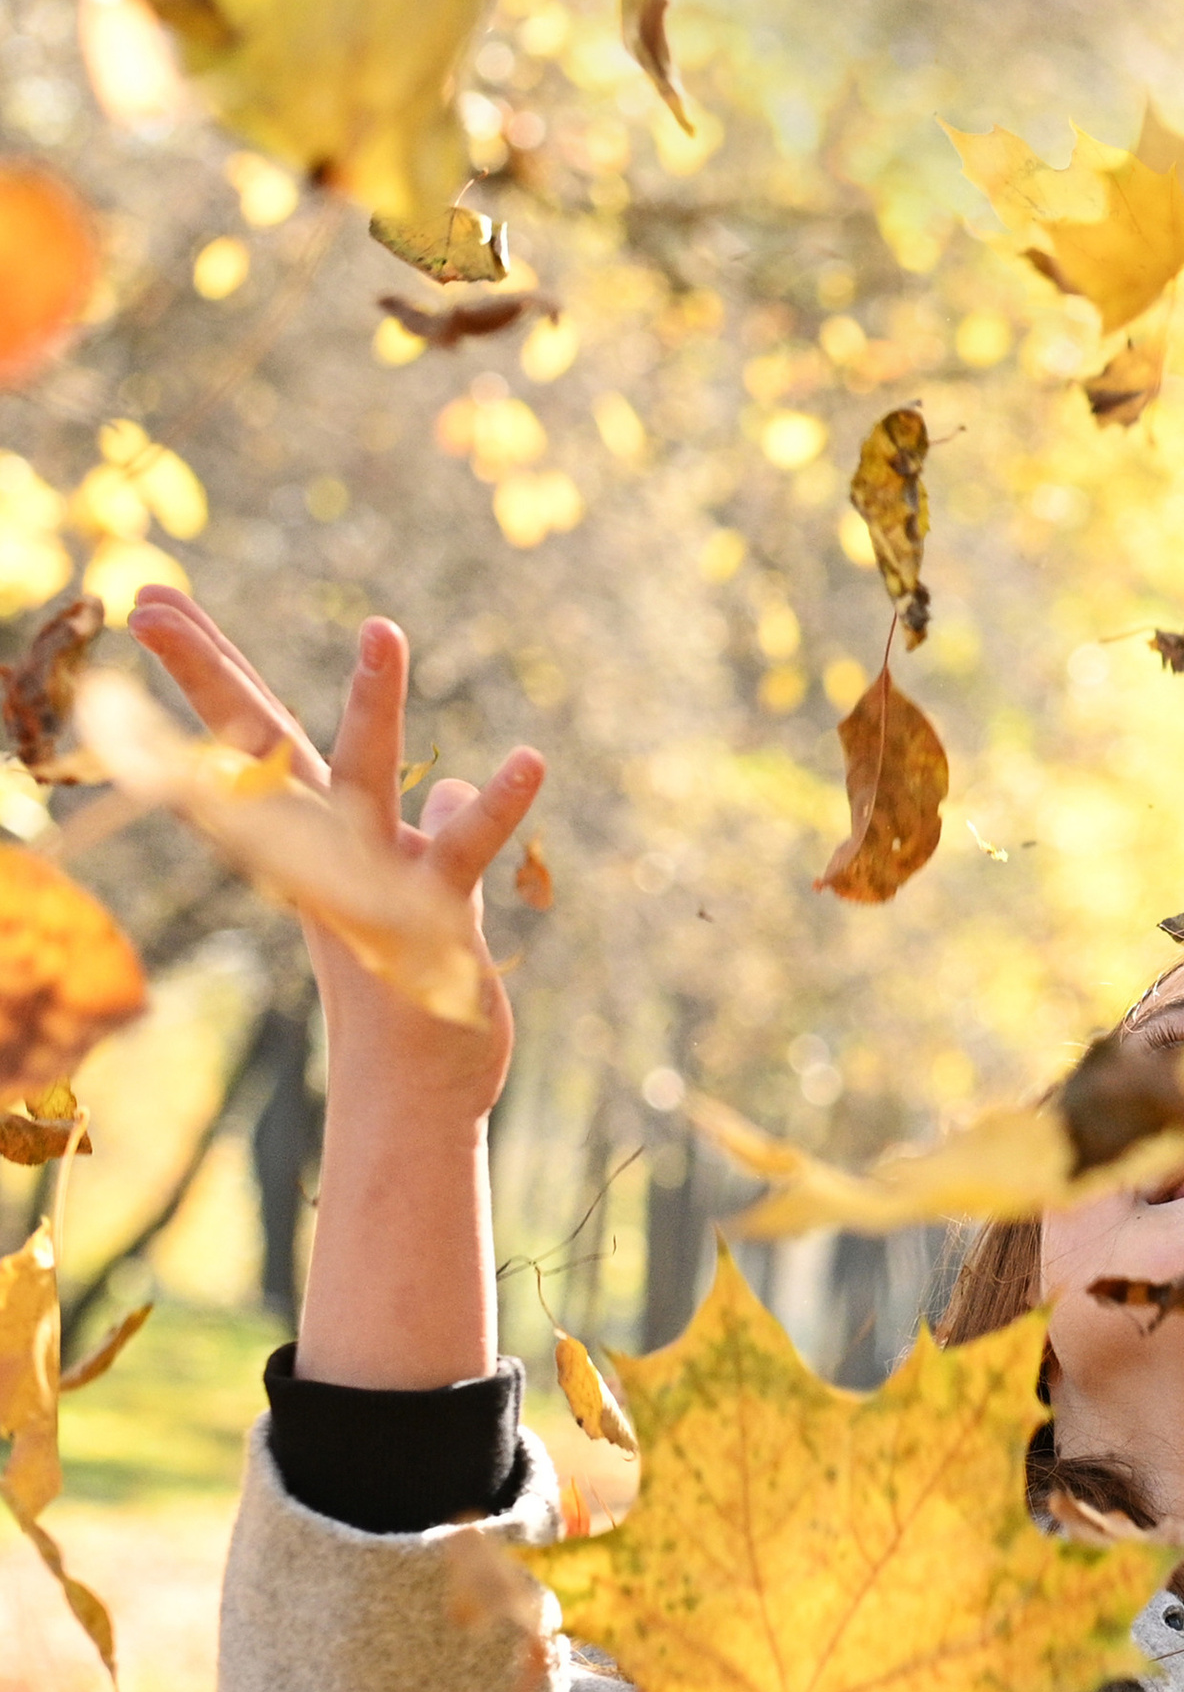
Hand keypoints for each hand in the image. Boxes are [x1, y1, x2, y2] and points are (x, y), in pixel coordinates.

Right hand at [128, 590, 542, 1128]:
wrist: (410, 1094)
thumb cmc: (405, 993)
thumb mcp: (413, 895)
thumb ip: (434, 829)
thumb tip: (458, 780)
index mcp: (315, 839)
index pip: (253, 736)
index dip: (206, 667)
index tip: (152, 599)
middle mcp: (328, 852)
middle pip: (262, 746)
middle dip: (207, 673)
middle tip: (148, 597)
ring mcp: (374, 884)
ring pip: (364, 782)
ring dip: (372, 707)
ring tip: (380, 629)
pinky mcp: (434, 921)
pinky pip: (464, 854)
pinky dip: (493, 809)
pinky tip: (526, 760)